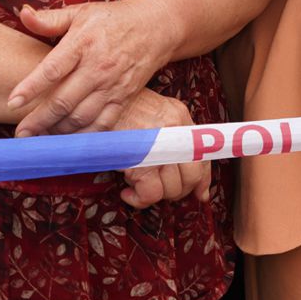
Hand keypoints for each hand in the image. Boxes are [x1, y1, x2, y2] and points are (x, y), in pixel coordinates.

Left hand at [8, 0, 178, 136]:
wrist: (156, 28)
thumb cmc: (113, 19)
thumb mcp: (81, 12)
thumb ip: (50, 19)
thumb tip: (23, 14)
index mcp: (83, 43)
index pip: (52, 69)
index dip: (31, 87)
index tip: (13, 101)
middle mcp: (97, 68)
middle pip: (64, 102)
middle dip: (39, 121)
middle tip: (21, 133)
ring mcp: (112, 86)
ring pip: (81, 118)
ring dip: (58, 132)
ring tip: (39, 138)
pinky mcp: (124, 99)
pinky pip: (103, 125)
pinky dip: (85, 137)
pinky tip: (68, 140)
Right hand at [113, 89, 210, 208]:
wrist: (97, 100)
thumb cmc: (121, 109)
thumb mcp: (154, 113)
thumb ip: (174, 139)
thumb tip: (198, 185)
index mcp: (180, 118)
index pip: (203, 156)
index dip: (202, 180)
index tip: (198, 193)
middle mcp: (175, 132)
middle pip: (191, 177)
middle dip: (176, 190)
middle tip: (157, 186)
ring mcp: (159, 147)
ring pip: (171, 189)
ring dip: (155, 193)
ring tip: (138, 183)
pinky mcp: (140, 162)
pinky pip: (150, 194)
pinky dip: (139, 199)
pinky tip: (128, 192)